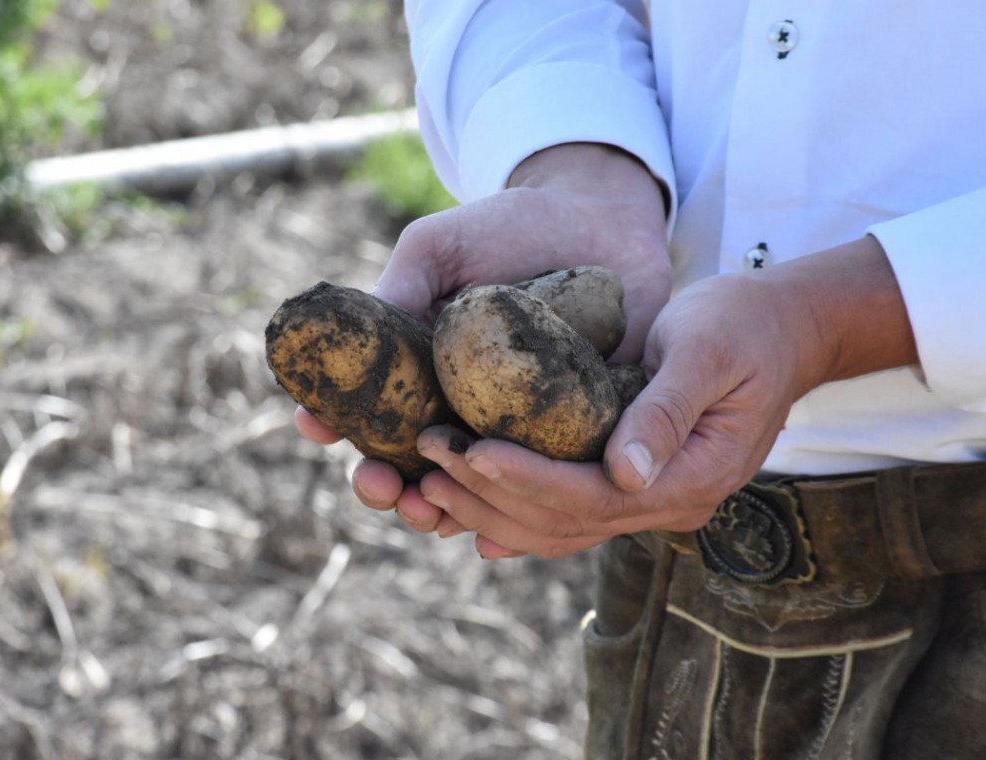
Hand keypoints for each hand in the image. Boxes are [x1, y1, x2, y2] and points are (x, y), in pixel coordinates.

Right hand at [297, 143, 672, 532]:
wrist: (599, 217)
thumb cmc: (508, 228)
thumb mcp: (439, 250)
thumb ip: (398, 290)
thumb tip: (343, 339)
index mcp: (421, 374)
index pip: (370, 417)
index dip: (336, 427)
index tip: (315, 426)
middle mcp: (465, 411)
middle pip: (415, 471)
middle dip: (386, 489)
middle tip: (380, 486)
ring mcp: (520, 430)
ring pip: (475, 493)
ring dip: (443, 513)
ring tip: (430, 512)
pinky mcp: (578, 436)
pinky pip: (550, 484)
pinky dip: (522, 508)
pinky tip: (500, 518)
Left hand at [414, 236, 917, 557]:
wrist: (782, 330)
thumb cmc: (743, 324)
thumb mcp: (705, 350)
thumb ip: (666, 411)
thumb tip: (626, 473)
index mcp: (693, 475)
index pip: (592, 496)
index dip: (525, 479)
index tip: (468, 451)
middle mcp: (669, 503)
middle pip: (564, 524)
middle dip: (490, 499)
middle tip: (428, 463)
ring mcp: (652, 502)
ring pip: (559, 531)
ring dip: (492, 514)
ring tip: (430, 488)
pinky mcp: (634, 487)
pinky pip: (569, 518)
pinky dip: (518, 517)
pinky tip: (471, 515)